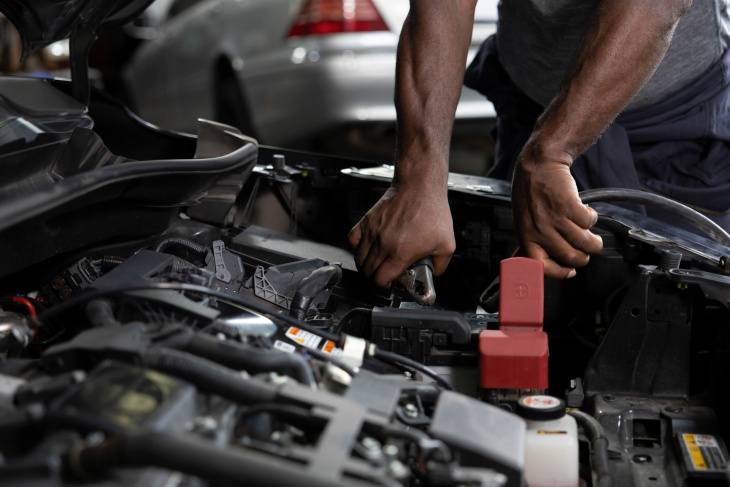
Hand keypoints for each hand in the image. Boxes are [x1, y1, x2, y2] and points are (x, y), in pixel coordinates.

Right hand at [348, 181, 455, 287]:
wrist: (420, 187)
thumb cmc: (431, 210)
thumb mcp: (447, 244)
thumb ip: (441, 265)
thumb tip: (434, 273)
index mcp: (400, 253)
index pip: (380, 279)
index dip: (385, 286)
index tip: (390, 284)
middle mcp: (383, 244)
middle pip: (368, 272)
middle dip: (376, 278)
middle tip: (385, 275)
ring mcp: (372, 232)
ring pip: (358, 258)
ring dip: (365, 266)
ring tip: (376, 265)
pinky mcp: (367, 221)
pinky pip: (352, 239)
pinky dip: (356, 248)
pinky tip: (366, 248)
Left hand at [511, 151, 602, 278]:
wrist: (538, 164)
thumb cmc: (531, 191)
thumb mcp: (524, 219)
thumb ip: (535, 239)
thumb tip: (550, 261)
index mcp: (526, 235)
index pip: (541, 265)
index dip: (560, 273)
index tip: (570, 271)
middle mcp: (540, 229)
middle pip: (570, 257)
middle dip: (583, 258)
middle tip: (585, 252)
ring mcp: (554, 218)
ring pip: (584, 243)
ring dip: (593, 243)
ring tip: (592, 237)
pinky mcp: (569, 206)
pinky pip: (589, 223)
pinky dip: (592, 219)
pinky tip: (586, 214)